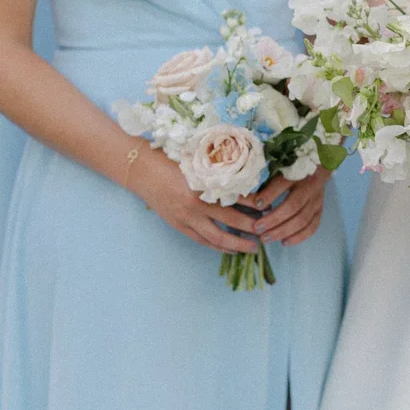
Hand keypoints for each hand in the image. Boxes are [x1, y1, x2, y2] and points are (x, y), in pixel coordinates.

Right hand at [131, 149, 262, 253]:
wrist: (141, 170)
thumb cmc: (170, 160)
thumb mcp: (197, 161)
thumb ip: (218, 172)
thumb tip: (244, 180)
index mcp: (202, 184)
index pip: (236, 197)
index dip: (254, 203)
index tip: (268, 205)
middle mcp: (195, 204)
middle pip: (230, 221)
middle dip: (251, 227)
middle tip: (266, 230)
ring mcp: (185, 218)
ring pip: (216, 237)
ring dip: (237, 244)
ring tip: (253, 247)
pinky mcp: (178, 225)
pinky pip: (202, 241)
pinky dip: (218, 246)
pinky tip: (230, 249)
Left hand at [249, 168, 327, 245]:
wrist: (318, 170)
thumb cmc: (291, 171)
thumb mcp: (279, 171)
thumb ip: (266, 182)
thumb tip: (247, 196)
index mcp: (297, 174)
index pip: (282, 184)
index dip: (269, 195)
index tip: (256, 205)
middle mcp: (309, 187)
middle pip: (293, 206)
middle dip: (274, 219)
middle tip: (257, 229)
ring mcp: (316, 201)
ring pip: (302, 219)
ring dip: (283, 231)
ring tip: (266, 238)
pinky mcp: (319, 211)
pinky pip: (312, 227)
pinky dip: (299, 237)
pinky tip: (284, 242)